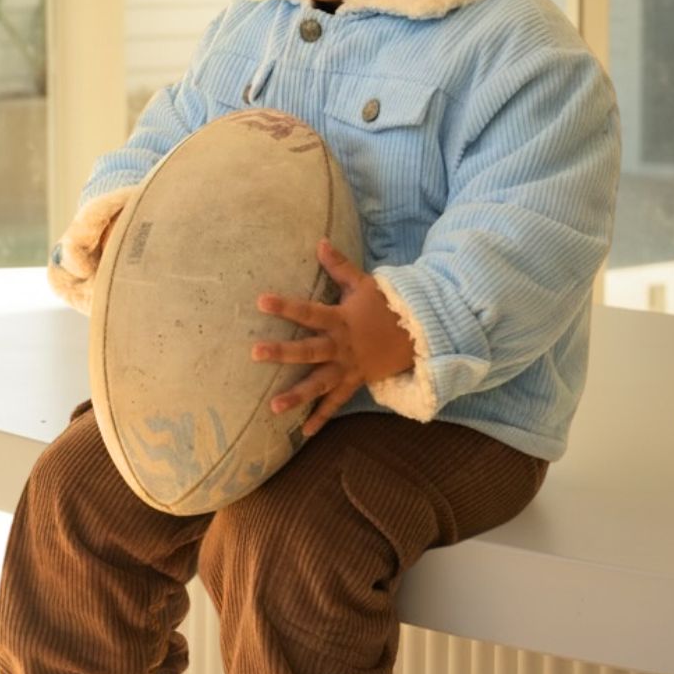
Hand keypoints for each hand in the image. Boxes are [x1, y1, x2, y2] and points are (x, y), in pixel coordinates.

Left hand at [252, 239, 414, 436]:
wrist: (418, 333)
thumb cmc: (385, 306)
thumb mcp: (363, 283)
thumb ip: (339, 266)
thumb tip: (319, 241)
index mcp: (340, 319)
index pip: (308, 311)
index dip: (286, 306)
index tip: (261, 301)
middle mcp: (341, 346)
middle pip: (309, 350)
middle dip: (282, 353)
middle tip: (255, 352)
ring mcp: (348, 368)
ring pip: (320, 383)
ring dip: (297, 395)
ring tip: (273, 407)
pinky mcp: (355, 382)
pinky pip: (336, 403)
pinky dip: (321, 417)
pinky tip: (303, 431)